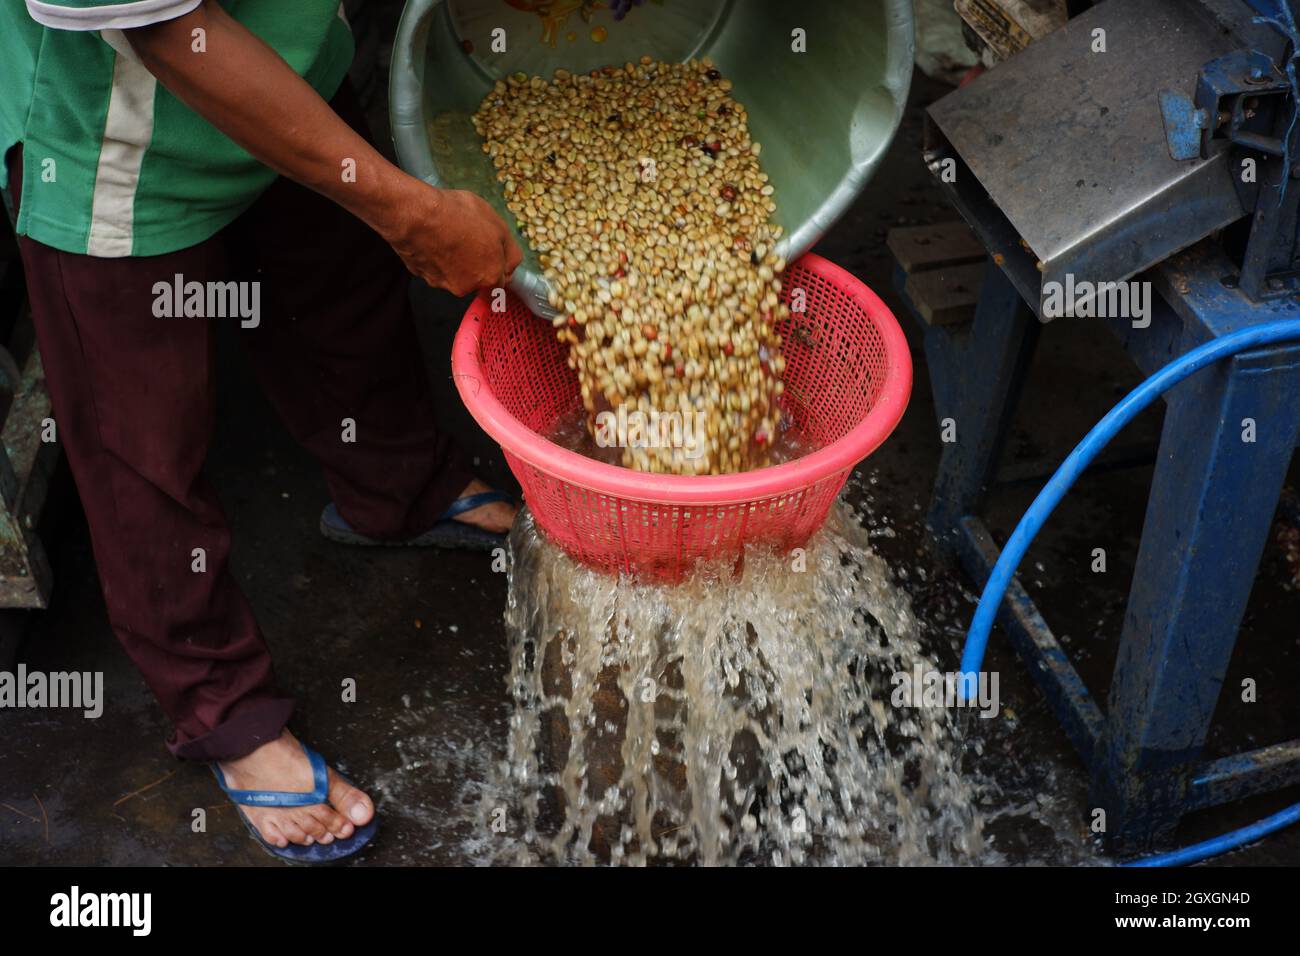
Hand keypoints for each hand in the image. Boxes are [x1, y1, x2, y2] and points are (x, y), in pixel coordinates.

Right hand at [380, 180, 522, 296]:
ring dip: (454, 259)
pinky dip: (434, 256)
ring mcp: (441, 282)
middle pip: (476, 278)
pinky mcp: (420, 275)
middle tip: (470, 238)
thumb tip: (511, 263)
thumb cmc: (459, 216)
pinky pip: (432, 267)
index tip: (495, 255)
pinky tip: (433, 237)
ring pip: (453, 273)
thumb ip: (509, 249)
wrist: (417, 215)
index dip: (500, 267)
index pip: (501, 283)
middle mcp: (466, 286)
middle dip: (476, 262)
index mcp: (489, 276)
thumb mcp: (498, 225)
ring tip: (449, 234)